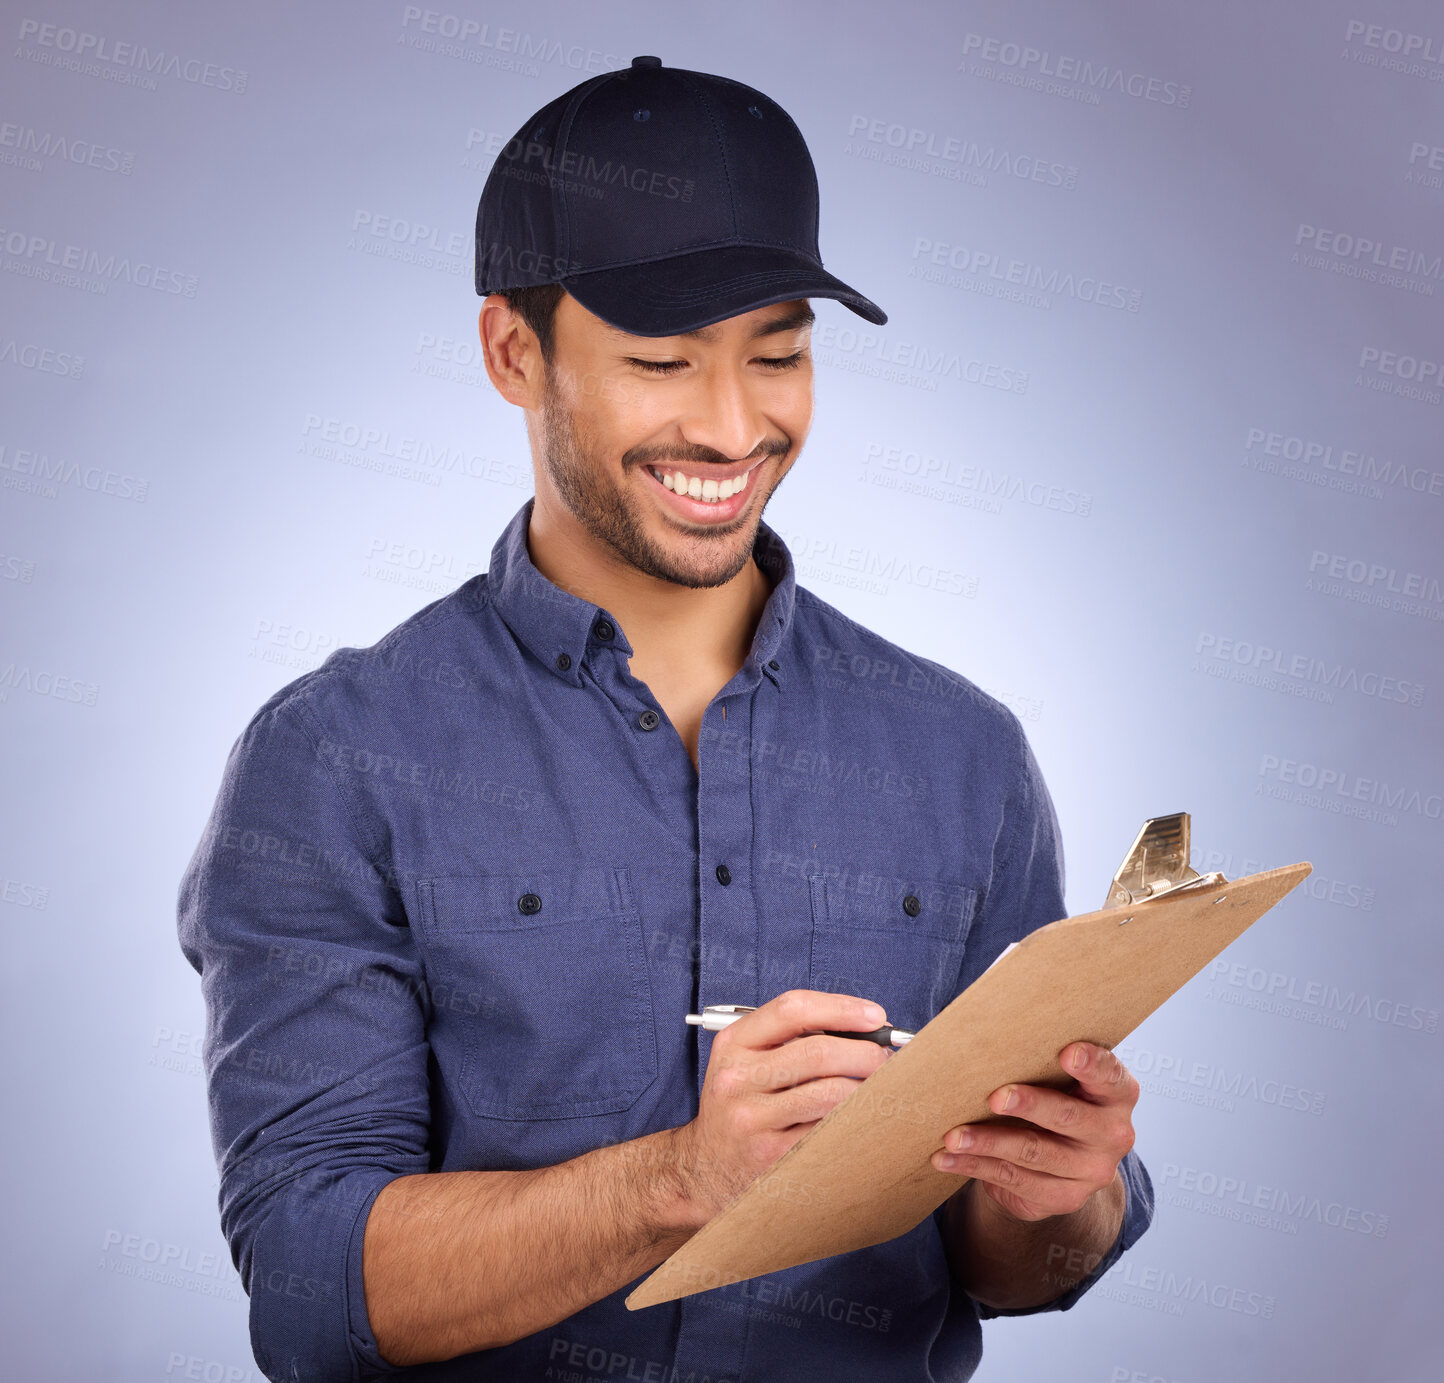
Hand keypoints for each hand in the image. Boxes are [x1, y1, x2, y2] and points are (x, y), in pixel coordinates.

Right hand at [667, 990, 892, 1225]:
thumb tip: (864, 1029)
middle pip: (819, 1052)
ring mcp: (752, 1119)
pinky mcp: (771, 1155)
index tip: (876, 1016)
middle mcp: (737, 1078)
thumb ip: (792, 1039)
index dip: (841, 1008)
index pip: (792, 1009)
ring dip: (868, 1089)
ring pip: (831, 1093)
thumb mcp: (746, 1061)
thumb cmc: (740, 1106)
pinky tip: (862, 1118)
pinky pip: (829, 1130)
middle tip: (887, 1059)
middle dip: (867, 1053)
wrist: (702, 1170)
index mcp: (733, 1043)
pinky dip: (855, 1121)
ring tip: (880, 1088)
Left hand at [930, 1041, 1138, 1221]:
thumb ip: (1037, 1054)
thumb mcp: (1056, 1073)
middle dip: (1029, 1105)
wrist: (1063, 1160)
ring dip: (987, 1142)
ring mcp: (1090, 1171)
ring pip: (1033, 1153)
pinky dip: (974, 1167)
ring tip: (952, 1134)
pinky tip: (946, 1157)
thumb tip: (981, 1023)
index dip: (1092, 1065)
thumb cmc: (1052, 1094)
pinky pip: (1013, 1180)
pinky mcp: (1063, 1198)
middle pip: (1069, 1118)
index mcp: (1116, 1093)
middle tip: (994, 1097)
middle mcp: (1113, 1134)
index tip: (1066, 1052)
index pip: (1110, 1076)